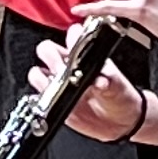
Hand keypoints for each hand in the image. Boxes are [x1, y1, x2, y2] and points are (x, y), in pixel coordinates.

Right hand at [36, 39, 157, 144]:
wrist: (119, 122)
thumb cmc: (120, 97)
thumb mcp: (118, 87)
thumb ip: (109, 82)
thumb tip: (100, 80)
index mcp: (86, 56)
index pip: (71, 35)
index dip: (70, 40)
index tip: (74, 51)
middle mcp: (69, 66)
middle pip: (45, 49)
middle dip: (50, 58)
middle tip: (61, 71)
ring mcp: (59, 83)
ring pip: (37, 72)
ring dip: (43, 79)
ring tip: (57, 88)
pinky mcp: (54, 101)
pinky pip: (37, 95)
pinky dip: (40, 97)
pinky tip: (53, 102)